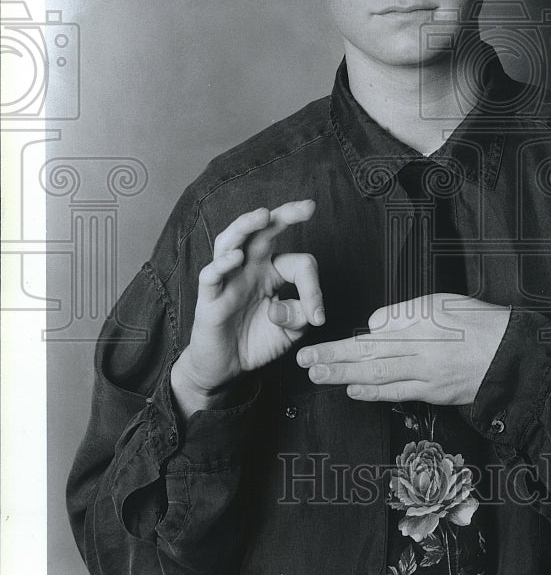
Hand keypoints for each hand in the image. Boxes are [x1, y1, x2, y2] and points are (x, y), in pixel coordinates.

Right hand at [172, 201, 323, 417]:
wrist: (225, 367)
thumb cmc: (256, 341)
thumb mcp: (291, 332)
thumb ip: (301, 317)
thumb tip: (301, 308)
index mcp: (273, 272)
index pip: (299, 264)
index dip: (313, 288)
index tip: (318, 317)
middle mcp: (250, 268)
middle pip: (264, 232)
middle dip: (286, 215)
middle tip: (307, 207)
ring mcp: (228, 280)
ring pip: (232, 242)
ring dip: (246, 225)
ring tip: (263, 215)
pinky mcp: (209, 298)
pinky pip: (211, 276)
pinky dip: (222, 264)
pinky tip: (235, 257)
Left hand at [296, 294, 510, 405]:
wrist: (511, 353)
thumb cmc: (478, 322)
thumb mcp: (441, 302)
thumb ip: (403, 312)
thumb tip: (373, 325)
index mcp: (420, 322)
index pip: (371, 334)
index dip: (341, 344)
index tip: (315, 347)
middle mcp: (420, 349)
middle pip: (368, 355)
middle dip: (332, 360)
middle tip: (305, 362)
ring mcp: (428, 374)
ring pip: (378, 375)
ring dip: (344, 377)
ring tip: (318, 376)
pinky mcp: (436, 392)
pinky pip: (399, 393)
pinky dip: (374, 393)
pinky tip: (352, 390)